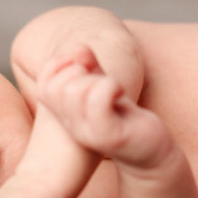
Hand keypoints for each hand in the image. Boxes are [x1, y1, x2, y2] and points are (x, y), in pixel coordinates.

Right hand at [37, 44, 173, 167]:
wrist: (151, 150)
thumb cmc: (125, 116)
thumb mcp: (102, 84)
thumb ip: (87, 65)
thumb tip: (78, 48)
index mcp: (65, 114)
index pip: (45, 85)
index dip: (60, 65)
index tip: (84, 64)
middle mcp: (72, 125)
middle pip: (58, 87)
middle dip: (80, 71)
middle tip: (102, 79)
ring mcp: (89, 133)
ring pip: (75, 92)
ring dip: (98, 79)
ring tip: (113, 88)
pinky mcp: (111, 136)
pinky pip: (98, 101)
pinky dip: (110, 86)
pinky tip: (121, 92)